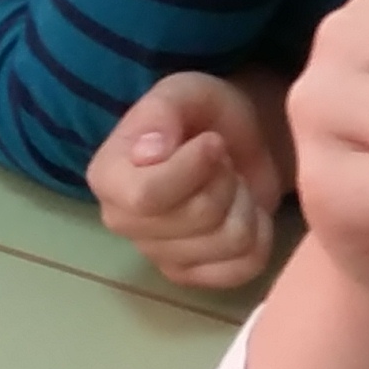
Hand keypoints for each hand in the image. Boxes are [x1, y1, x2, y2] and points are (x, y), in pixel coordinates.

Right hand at [91, 71, 285, 289]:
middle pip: (198, 217)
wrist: (233, 140)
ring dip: (244, 203)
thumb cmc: (202, 113)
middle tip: (221, 161)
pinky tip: (242, 210)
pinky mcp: (193, 276)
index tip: (212, 142)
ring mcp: (158, 255)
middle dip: (225, 179)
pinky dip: (260, 233)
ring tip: (231, 183)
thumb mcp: (183, 92)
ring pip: (229, 241)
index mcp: (108, 177)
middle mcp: (122, 223)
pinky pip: (246, 265)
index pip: (148, 197)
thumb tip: (149, 154)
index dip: (193, 169)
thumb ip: (162, 111)